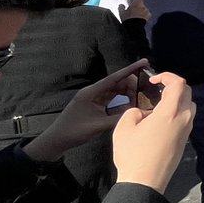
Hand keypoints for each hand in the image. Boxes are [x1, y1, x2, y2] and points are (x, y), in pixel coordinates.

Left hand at [23, 59, 147, 162]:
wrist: (56, 141)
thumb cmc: (73, 131)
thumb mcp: (96, 125)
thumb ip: (117, 118)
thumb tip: (137, 113)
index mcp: (91, 93)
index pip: (114, 78)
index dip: (130, 69)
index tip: (144, 62)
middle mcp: (93, 93)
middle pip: (116, 83)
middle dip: (132, 83)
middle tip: (146, 88)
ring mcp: (94, 99)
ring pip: (115, 91)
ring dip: (128, 92)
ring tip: (142, 95)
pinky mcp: (95, 106)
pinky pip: (112, 100)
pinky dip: (122, 101)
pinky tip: (132, 104)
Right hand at [113, 72, 194, 192]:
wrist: (144, 182)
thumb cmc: (133, 154)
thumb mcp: (124, 127)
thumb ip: (134, 111)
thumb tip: (143, 112)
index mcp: (171, 112)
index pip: (179, 84)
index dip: (167, 76)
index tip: (154, 79)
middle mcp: (184, 119)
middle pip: (187, 93)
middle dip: (173, 86)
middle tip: (156, 89)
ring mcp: (187, 130)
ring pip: (189, 106)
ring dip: (177, 100)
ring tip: (158, 103)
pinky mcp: (185, 140)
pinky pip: (186, 119)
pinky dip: (177, 112)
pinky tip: (161, 119)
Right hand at [119, 0, 150, 21]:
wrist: (134, 27)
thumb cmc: (127, 18)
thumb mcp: (121, 13)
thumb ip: (121, 7)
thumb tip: (121, 5)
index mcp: (137, 3)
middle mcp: (143, 6)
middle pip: (141, 3)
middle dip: (137, 5)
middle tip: (133, 8)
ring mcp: (147, 11)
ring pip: (143, 8)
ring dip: (140, 10)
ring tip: (136, 14)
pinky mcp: (148, 16)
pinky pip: (146, 13)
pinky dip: (144, 14)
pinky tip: (140, 17)